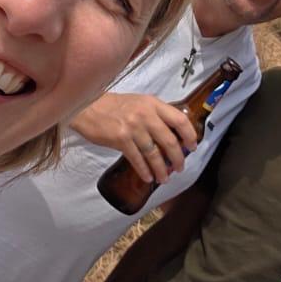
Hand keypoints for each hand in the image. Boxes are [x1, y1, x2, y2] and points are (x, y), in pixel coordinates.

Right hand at [72, 92, 198, 184]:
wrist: (88, 106)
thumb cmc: (114, 106)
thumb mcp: (140, 103)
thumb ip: (156, 115)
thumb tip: (172, 134)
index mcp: (153, 104)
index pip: (180, 120)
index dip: (190, 135)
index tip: (192, 146)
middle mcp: (146, 115)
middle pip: (170, 141)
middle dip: (178, 158)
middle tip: (180, 168)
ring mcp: (133, 127)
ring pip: (154, 153)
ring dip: (161, 169)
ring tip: (164, 178)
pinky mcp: (121, 139)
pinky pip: (137, 159)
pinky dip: (144, 170)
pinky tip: (148, 177)